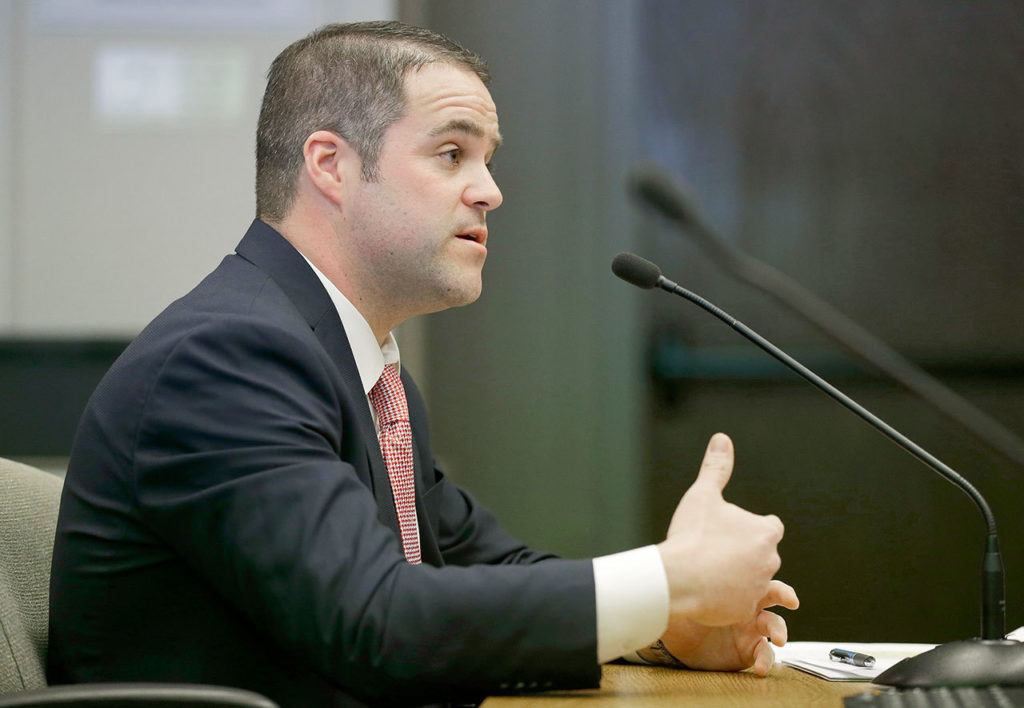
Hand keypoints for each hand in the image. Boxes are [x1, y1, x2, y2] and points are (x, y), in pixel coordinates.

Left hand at [655, 580, 799, 675]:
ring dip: (780, 631)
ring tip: (778, 640)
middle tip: (791, 601)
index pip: (752, 575)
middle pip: (773, 595)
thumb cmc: (679, 611)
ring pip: (774, 625)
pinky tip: (760, 668)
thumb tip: (673, 570)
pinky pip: (763, 653)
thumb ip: (685, 585)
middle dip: (785, 595)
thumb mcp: (680, 596)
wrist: (675, 641)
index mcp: (735, 588)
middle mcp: (747, 605)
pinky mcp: (748, 651)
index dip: (764, 572)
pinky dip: (765, 660)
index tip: (770, 574)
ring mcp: (750, 628)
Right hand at [657, 433, 784, 626]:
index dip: (751, 528)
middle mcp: (770, 561)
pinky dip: (727, 598)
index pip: (770, 527)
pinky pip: (740, 604)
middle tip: (714, 551)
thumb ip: (716, 468)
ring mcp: (759, 588)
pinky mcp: (746, 611)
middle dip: (743, 553)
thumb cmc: (692, 536)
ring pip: (751, 580)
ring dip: (736, 576)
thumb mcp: (702, 495)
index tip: (731, 531)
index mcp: (765, 532)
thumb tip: (722, 439)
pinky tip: (706, 590)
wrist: (679, 578)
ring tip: (708, 571)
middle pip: (761, 554)